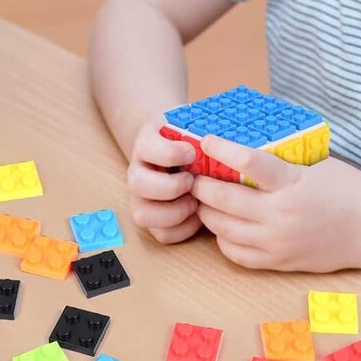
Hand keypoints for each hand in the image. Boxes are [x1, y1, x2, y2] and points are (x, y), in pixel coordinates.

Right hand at [126, 118, 203, 243]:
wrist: (180, 151)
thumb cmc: (191, 139)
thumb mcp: (191, 126)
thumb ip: (200, 131)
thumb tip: (223, 142)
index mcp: (145, 144)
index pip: (146, 147)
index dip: (170, 153)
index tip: (192, 153)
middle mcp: (138, 172)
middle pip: (137, 183)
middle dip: (170, 186)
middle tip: (192, 181)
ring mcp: (142, 198)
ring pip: (143, 214)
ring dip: (174, 212)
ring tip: (195, 202)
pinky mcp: (154, 220)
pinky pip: (162, 234)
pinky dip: (183, 229)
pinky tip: (197, 215)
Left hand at [191, 135, 360, 271]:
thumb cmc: (345, 187)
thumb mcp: (312, 163)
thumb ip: (276, 160)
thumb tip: (239, 145)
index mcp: (291, 183)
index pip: (245, 162)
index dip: (219, 149)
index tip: (204, 141)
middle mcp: (281, 215)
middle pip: (224, 200)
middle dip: (201, 185)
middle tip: (194, 174)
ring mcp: (279, 243)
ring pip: (223, 229)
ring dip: (206, 212)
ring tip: (203, 198)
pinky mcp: (280, 263)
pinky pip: (238, 255)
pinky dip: (223, 239)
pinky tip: (222, 226)